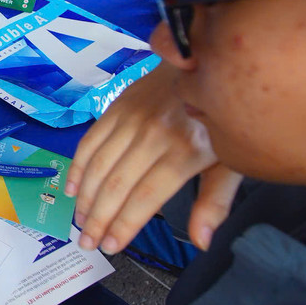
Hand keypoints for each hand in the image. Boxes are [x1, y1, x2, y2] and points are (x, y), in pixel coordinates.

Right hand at [66, 63, 239, 252]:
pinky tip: (72, 188)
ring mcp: (132, 117)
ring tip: (79, 222)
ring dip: (85, 197)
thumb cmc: (223, 116)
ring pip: (99, 165)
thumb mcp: (232, 161)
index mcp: (185, 152)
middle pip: (117, 184)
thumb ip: (214, 203)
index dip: (123, 225)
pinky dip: (78, 166)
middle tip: (86, 242)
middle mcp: (154, 134)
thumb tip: (201, 242)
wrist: (208, 58)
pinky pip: (90, 140)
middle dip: (98, 218)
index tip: (111, 246)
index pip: (144, 197)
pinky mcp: (117, 105)